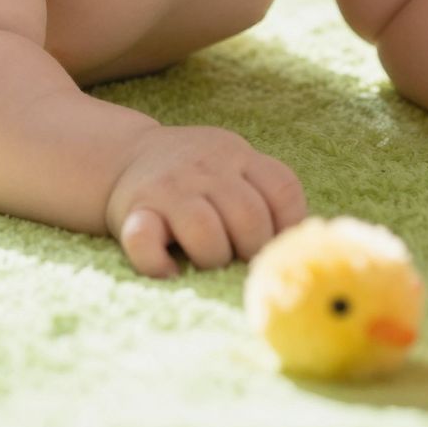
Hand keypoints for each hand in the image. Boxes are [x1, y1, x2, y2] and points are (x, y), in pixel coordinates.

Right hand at [104, 126, 307, 277]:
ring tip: (207, 261)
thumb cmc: (195, 176)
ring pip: (204, 232)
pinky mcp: (134, 212)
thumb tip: (303, 247)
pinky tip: (170, 271)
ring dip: (212, 258)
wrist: (124, 156)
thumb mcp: (232, 166)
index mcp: (238, 155)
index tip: (276, 244)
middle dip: (251, 250)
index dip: (288, 226)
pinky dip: (159, 264)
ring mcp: (169, 189)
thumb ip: (263, 195)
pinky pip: (146, 243)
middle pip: (248, 217)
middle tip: (240, 259)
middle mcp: (205, 168)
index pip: (282, 189)